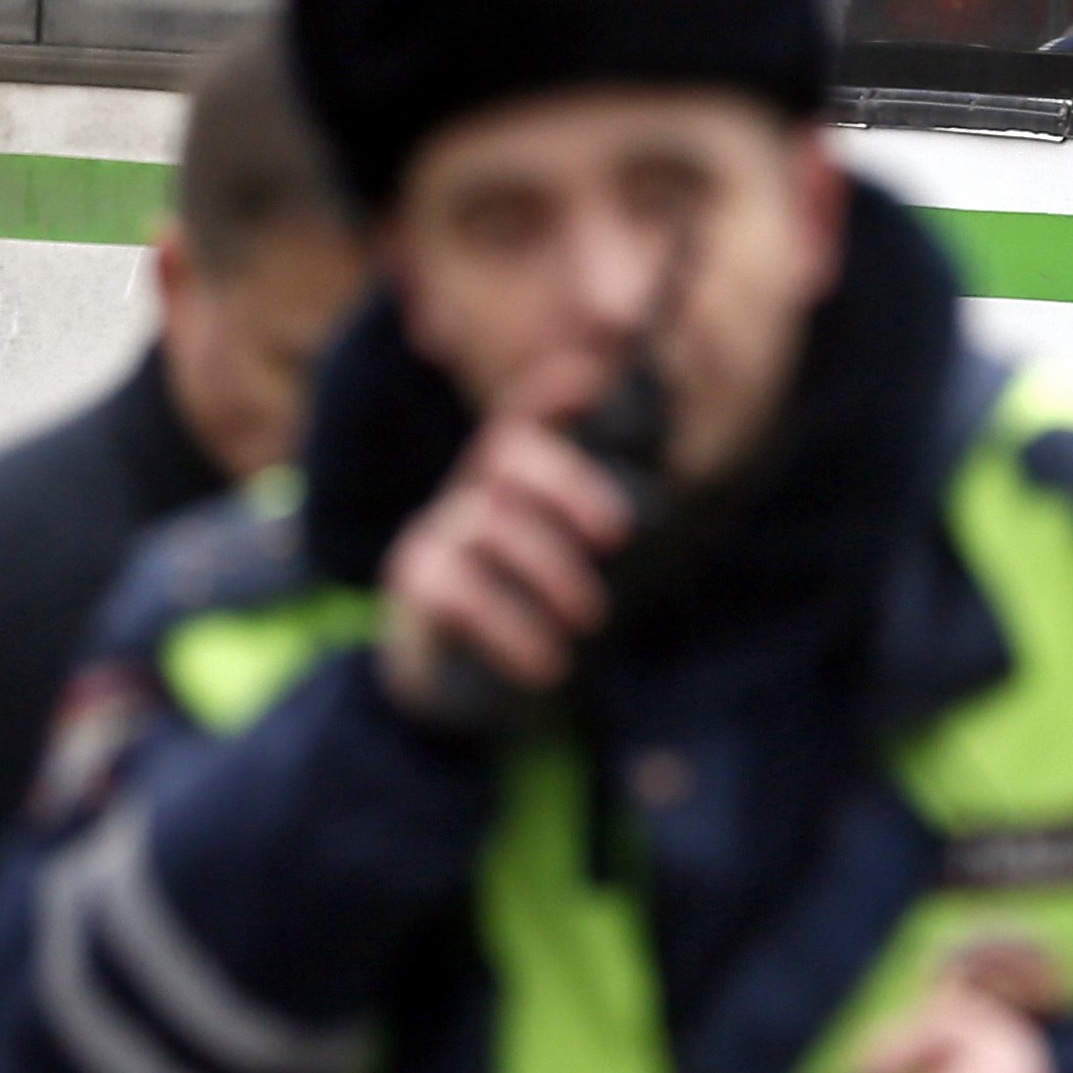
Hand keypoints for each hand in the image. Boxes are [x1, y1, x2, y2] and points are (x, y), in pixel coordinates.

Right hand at [378, 361, 627, 720]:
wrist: (483, 689)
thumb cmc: (555, 603)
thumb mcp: (602, 546)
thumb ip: (632, 485)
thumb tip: (652, 391)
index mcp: (530, 474)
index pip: (538, 410)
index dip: (561, 390)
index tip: (593, 383)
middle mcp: (482, 490)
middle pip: (511, 451)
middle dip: (567, 484)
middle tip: (619, 534)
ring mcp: (444, 535)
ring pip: (488, 523)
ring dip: (548, 570)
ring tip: (590, 619)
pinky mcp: (420, 588)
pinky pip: (454, 590)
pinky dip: (508, 628)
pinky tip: (547, 665)